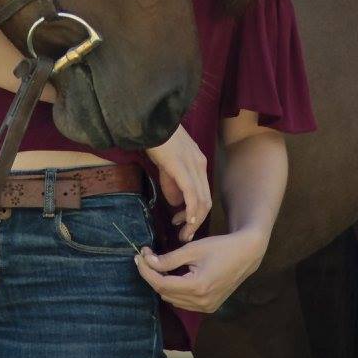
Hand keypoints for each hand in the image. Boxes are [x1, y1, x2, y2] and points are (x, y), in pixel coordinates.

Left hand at [133, 228, 267, 312]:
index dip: (146, 271)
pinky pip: (184, 302)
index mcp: (197, 287)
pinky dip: (175, 290)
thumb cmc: (220, 247)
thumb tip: (147, 261)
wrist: (246, 255)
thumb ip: (168, 259)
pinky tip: (173, 276)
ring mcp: (206, 307)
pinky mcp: (209, 307)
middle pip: (165, 293)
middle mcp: (201, 302)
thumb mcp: (192, 250)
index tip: (138, 256)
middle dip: (152, 275)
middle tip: (146, 257)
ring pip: (173, 299)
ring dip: (162, 284)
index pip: (161, 283)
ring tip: (158, 265)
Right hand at [142, 124, 209, 242]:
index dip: (196, 213)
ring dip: (194, 221)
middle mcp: (200, 165)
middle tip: (185, 235)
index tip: (183, 223)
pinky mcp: (183, 168)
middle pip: (206, 201)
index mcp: (198, 162)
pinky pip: (192, 194)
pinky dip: (191, 210)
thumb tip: (177, 203)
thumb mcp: (167, 164)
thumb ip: (174, 182)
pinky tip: (187, 221)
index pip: (204, 194)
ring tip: (184, 233)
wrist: (150, 121)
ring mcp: (193, 166)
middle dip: (197, 222)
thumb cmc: (156, 139)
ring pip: (201, 201)